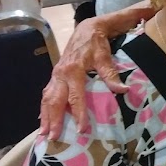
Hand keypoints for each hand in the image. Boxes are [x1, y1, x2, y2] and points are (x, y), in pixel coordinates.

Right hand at [39, 5, 153, 136]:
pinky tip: (43, 119)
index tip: (80, 129)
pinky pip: (47, 93)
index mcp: (73, 70)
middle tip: (51, 137)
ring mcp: (56, 74)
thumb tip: (123, 90)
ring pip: (47, 98)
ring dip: (45, 116)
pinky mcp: (55, 75)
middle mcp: (61, 74)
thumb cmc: (97, 43)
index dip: (78, 113)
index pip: (75, 96)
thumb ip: (111, 74)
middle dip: (52, 120)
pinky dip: (44, 107)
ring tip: (43, 133)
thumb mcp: (105, 56)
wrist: (87, 28)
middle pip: (54, 100)